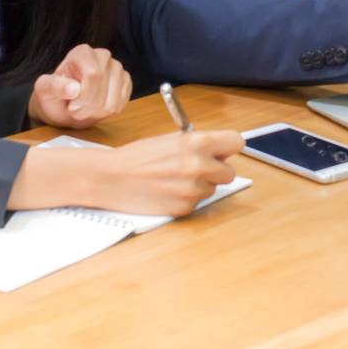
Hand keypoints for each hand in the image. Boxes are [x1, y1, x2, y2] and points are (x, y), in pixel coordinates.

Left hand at [27, 44, 131, 128]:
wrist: (64, 106)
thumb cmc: (54, 95)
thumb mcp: (44, 90)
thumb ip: (54, 86)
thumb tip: (73, 89)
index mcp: (82, 52)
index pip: (93, 74)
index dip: (83, 96)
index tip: (71, 105)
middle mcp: (103, 56)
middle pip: (103, 88)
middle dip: (87, 106)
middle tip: (75, 108)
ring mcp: (117, 68)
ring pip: (113, 101)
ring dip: (96, 112)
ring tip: (84, 108)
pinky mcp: (126, 82)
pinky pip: (121, 105)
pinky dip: (106, 113)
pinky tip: (96, 109)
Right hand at [90, 131, 244, 217]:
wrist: (111, 178)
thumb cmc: (137, 157)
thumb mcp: (171, 140)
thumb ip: (198, 145)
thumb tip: (219, 152)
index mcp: (197, 143)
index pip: (236, 142)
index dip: (229, 147)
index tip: (223, 151)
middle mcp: (199, 166)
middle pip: (229, 172)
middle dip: (216, 170)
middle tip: (198, 167)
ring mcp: (192, 190)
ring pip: (212, 189)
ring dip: (199, 185)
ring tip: (173, 179)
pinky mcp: (184, 208)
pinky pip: (196, 203)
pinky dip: (186, 198)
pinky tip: (167, 191)